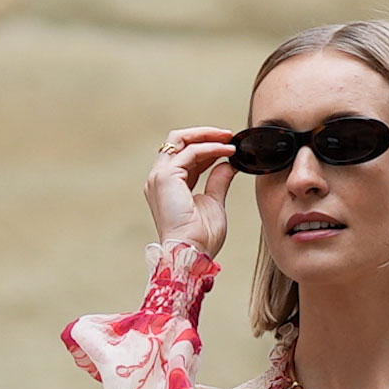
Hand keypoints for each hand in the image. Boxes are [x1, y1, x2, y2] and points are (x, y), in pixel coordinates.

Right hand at [147, 127, 237, 261]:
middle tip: (228, 135)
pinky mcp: (165, 177)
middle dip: (204, 135)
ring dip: (207, 136)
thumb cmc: (201, 239)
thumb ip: (218, 181)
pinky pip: (190, 152)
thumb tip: (228, 164)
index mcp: (167, 187)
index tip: (228, 146)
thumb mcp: (213, 203)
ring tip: (229, 138)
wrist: (192, 254)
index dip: (206, 148)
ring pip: (180, 140)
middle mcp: (159, 179)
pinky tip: (228, 150)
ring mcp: (159, 177)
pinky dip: (211, 147)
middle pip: (178, 142)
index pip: (185, 157)